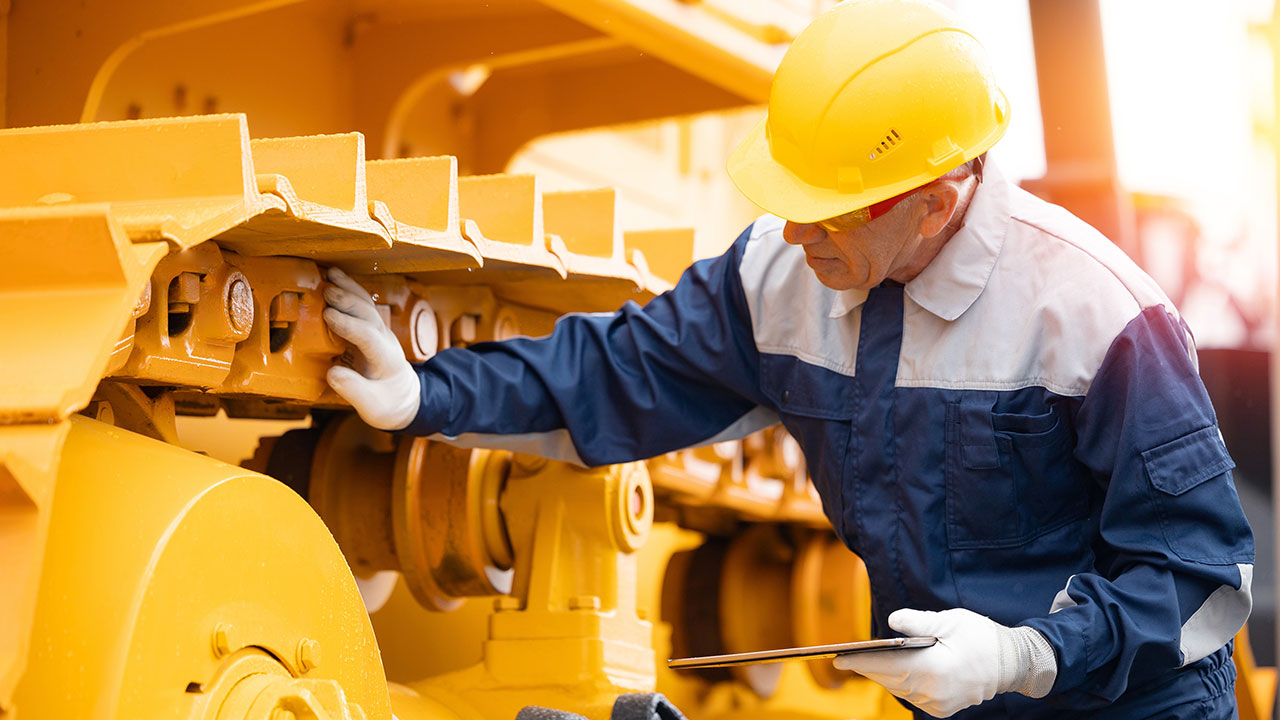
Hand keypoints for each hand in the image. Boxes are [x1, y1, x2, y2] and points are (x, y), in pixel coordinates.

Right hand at [322, 267, 420, 430]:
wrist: (404, 398)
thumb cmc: (387, 404)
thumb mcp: (372, 408)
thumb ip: (353, 390)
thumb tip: (332, 372)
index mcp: (387, 360)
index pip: (369, 337)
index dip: (349, 325)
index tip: (328, 316)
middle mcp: (385, 341)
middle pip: (369, 315)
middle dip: (349, 301)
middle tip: (326, 290)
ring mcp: (379, 332)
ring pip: (366, 305)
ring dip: (349, 288)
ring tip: (329, 274)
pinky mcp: (370, 329)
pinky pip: (360, 306)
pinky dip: (348, 290)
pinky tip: (333, 278)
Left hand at [834, 608, 1056, 717]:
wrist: (1011, 663)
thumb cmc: (981, 638)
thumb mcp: (949, 621)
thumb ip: (918, 622)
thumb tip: (892, 622)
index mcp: (934, 669)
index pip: (887, 666)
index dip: (861, 662)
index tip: (839, 658)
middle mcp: (934, 692)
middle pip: (890, 680)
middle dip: (868, 668)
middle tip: (847, 658)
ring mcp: (938, 704)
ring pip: (899, 689)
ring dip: (883, 675)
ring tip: (865, 662)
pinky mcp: (942, 708)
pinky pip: (912, 695)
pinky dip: (900, 682)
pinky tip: (891, 670)